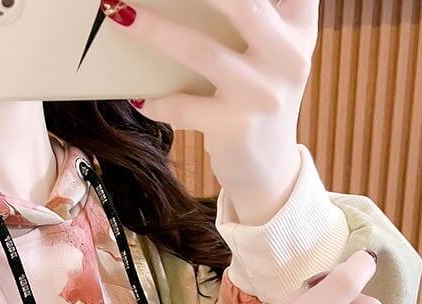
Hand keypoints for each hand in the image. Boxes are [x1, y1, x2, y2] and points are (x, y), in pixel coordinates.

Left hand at [101, 0, 318, 224]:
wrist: (269, 170)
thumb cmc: (257, 100)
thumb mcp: (271, 57)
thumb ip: (252, 21)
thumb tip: (179, 3)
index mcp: (298, 30)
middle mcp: (288, 58)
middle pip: (242, 5)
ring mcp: (261, 94)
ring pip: (201, 51)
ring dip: (155, 31)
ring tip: (123, 16)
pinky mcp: (235, 127)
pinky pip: (183, 107)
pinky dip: (156, 102)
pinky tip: (139, 99)